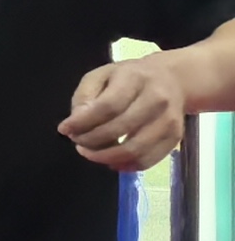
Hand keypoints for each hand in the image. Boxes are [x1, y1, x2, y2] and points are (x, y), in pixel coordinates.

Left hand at [62, 54, 192, 170]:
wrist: (173, 79)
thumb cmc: (129, 77)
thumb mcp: (101, 75)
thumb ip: (85, 96)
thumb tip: (75, 122)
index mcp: (135, 78)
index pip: (108, 105)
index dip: (83, 122)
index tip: (65, 129)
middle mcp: (157, 99)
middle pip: (120, 129)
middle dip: (91, 141)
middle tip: (77, 142)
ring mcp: (169, 120)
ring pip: (135, 149)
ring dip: (106, 157)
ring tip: (90, 152)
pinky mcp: (175, 137)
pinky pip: (148, 160)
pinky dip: (125, 165)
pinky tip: (110, 160)